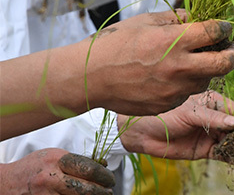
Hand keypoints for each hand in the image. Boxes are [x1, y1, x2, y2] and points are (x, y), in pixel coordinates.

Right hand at [0, 148, 114, 194]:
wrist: (6, 183)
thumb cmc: (34, 167)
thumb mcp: (54, 156)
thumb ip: (77, 161)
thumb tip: (103, 166)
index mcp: (57, 160)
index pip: (90, 169)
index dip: (105, 176)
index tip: (110, 179)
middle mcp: (51, 177)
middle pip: (87, 189)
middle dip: (102, 191)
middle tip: (109, 191)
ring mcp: (46, 194)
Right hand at [80, 10, 233, 115]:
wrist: (90, 76)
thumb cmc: (115, 43)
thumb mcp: (147, 21)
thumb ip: (177, 19)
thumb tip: (199, 17)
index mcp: (176, 41)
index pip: (215, 32)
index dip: (224, 27)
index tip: (223, 27)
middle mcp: (180, 67)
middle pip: (225, 63)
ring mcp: (175, 89)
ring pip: (207, 79)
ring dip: (209, 69)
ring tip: (199, 60)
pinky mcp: (168, 104)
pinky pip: (188, 93)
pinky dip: (188, 82)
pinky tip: (175, 75)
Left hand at [118, 91, 233, 165]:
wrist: (142, 132)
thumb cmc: (164, 114)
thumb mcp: (189, 113)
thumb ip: (213, 119)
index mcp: (213, 101)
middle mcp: (214, 117)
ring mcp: (210, 134)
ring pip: (232, 141)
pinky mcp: (205, 149)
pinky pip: (223, 153)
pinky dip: (233, 157)